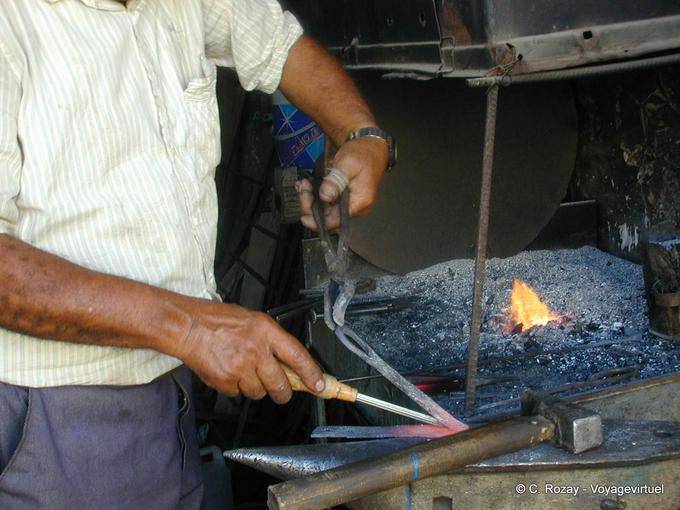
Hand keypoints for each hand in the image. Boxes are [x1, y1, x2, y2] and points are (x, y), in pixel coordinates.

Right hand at [174, 300, 323, 403]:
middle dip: (283, 392)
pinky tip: (229, 372)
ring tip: (244, 370)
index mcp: (266, 331)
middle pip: (281, 385)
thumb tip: (289, 362)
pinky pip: (238, 394)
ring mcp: (240, 368)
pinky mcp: (225, 382)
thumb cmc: (218, 320)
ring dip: (256, 387)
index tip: (320, 385)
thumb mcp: (253, 320)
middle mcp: (256, 351)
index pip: (298, 357)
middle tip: (282, 391)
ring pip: (259, 392)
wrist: (187, 327)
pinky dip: (236, 388)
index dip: (312, 374)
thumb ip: (272, 340)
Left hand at [297, 136, 388, 229]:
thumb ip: (336, 181)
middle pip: (328, 216)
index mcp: (360, 202)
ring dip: (311, 198)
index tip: (304, 215)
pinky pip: (327, 202)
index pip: (336, 221)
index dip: (318, 220)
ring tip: (305, 184)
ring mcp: (349, 203)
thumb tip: (325, 196)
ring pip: (325, 209)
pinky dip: (316, 195)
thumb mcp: (347, 164)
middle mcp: (356, 207)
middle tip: (304, 188)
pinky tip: (308, 186)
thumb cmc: (362, 153)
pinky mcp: (344, 198)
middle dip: (311, 204)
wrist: (369, 146)